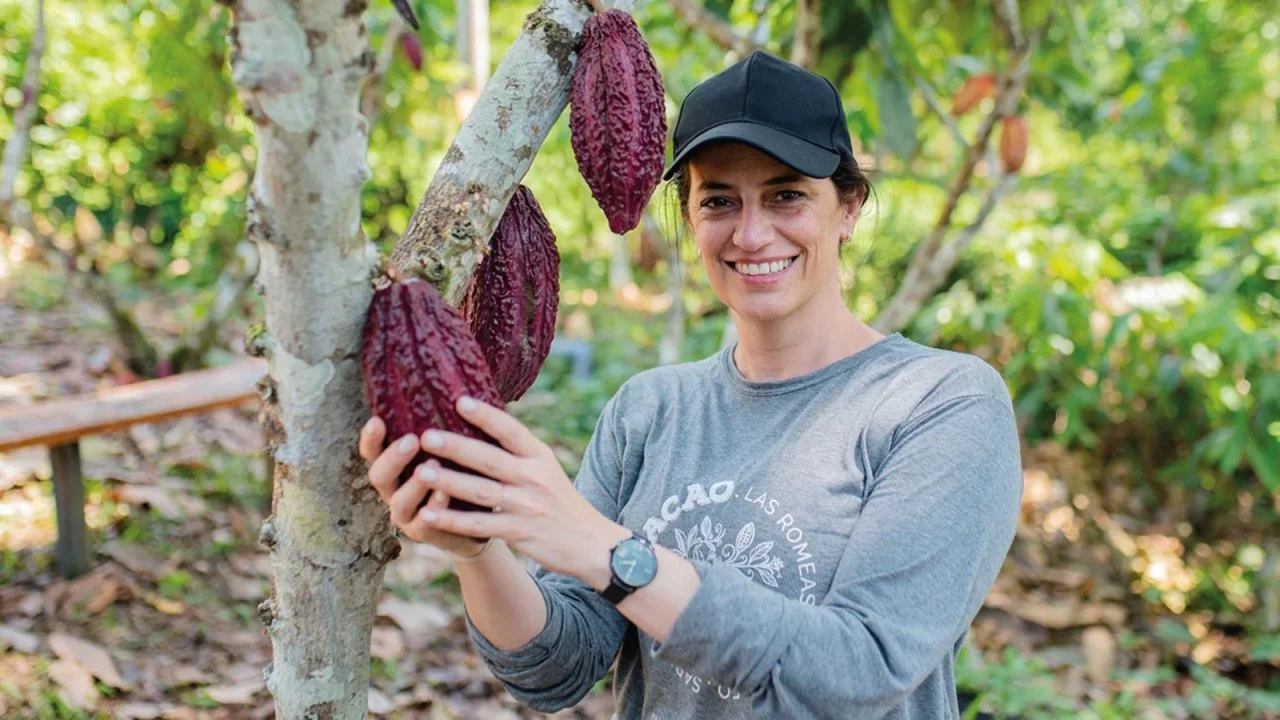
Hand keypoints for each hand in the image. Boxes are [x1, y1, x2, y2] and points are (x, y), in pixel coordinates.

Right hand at [359, 416, 487, 557]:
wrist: (477, 519)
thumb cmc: (461, 475)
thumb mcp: (450, 451)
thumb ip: (443, 429)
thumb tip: (454, 391)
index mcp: (394, 467)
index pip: (373, 452)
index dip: (371, 438)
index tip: (377, 419)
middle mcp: (393, 490)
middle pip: (379, 476)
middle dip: (393, 457)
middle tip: (411, 440)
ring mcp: (405, 515)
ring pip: (399, 502)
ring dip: (413, 484)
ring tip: (431, 466)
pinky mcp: (424, 533)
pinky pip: (424, 524)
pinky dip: (434, 507)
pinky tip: (445, 494)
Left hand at [409, 396, 628, 582]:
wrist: (591, 544)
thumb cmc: (561, 503)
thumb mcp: (547, 469)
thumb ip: (519, 452)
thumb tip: (484, 423)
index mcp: (540, 457)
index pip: (511, 430)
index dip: (486, 415)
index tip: (459, 401)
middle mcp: (534, 478)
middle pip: (490, 459)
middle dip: (457, 446)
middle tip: (426, 435)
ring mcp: (527, 506)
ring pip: (482, 492)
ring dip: (450, 482)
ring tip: (421, 472)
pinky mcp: (520, 533)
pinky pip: (481, 525)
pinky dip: (453, 520)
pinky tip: (429, 514)